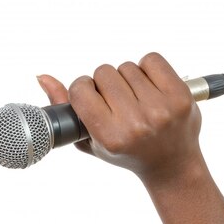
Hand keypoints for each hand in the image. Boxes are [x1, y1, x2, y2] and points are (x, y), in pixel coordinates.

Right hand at [38, 53, 203, 186]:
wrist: (171, 163)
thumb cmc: (124, 151)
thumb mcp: (88, 139)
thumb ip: (64, 109)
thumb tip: (42, 77)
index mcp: (110, 136)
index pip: (82, 90)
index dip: (82, 89)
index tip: (90, 99)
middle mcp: (136, 123)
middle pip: (104, 73)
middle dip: (104, 84)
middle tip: (114, 102)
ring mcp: (161, 109)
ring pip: (126, 66)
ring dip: (125, 78)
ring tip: (133, 98)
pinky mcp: (181, 95)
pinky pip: (151, 59)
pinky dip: (147, 68)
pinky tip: (148, 86)